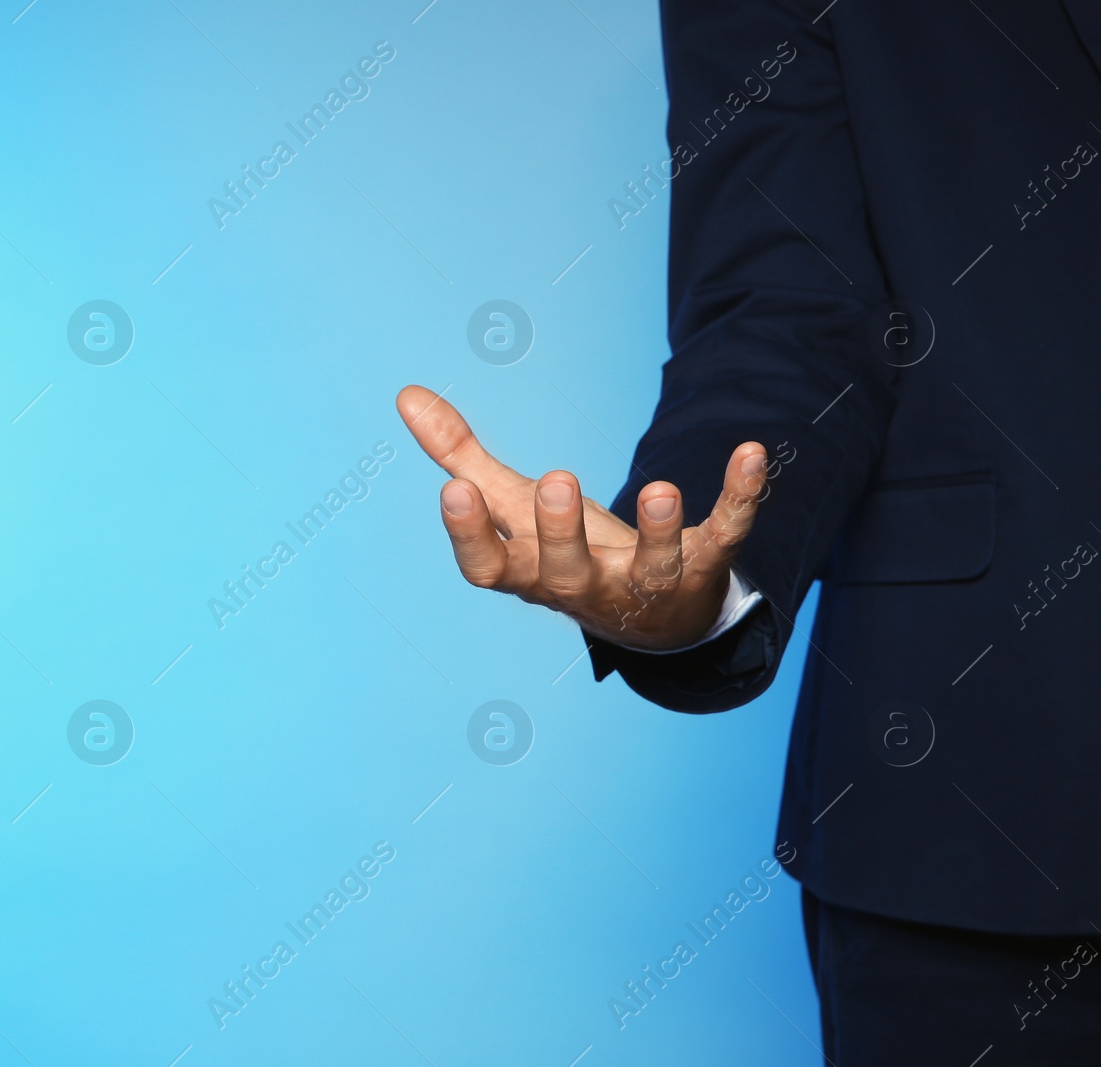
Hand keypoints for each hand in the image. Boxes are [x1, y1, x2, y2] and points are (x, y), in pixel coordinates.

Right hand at [396, 385, 768, 651]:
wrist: (652, 618)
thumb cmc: (567, 553)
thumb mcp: (513, 506)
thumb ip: (463, 455)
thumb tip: (407, 395)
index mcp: (531, 572)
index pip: (490, 567)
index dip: (471, 536)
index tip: (455, 493)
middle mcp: (585, 587)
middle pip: (566, 573)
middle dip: (560, 532)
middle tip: (556, 480)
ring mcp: (645, 584)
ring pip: (651, 569)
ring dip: (658, 532)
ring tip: (660, 487)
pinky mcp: (703, 568)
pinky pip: (724, 535)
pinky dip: (740, 498)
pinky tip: (753, 454)